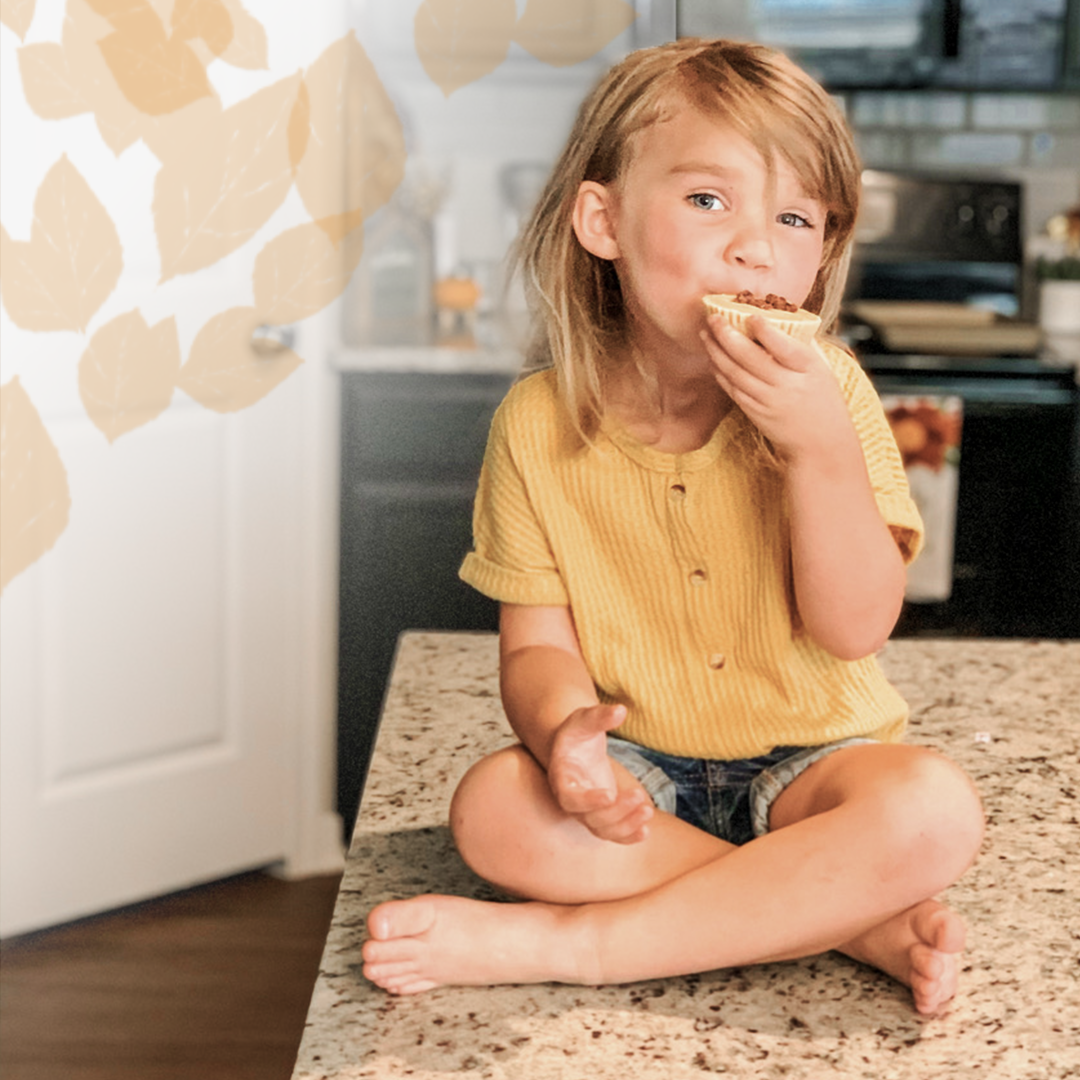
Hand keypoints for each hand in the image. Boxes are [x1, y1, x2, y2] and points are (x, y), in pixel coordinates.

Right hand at [547, 704, 653, 843]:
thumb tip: (621, 710)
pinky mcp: (602, 816)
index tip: (609, 795)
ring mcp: (587, 812)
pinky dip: (629, 836)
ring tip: (648, 810)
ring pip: (603, 830)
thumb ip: (600, 716)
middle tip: (638, 795)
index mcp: (562, 779)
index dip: (588, 801)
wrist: (575, 750)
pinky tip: (646, 831)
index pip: (570, 798)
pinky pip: (613, 834)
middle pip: (591, 818)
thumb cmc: (577, 734)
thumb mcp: (584, 720)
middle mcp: (572, 801)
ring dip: (626, 825)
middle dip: (617, 811)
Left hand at [703, 315, 853, 463]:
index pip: (783, 346)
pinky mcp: (755, 413)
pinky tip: (712, 358)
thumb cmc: (823, 401)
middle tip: (713, 319)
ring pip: (735, 373)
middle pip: (750, 358)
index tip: (750, 315)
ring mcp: (768, 401)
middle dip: (727, 335)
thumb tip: (780, 319)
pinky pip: (732, 389)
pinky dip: (720, 372)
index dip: (765, 331)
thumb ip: (803, 345)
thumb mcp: (823, 369)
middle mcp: (786, 385)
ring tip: (705, 334)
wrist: (820, 444)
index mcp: (807, 368)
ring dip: (716, 352)